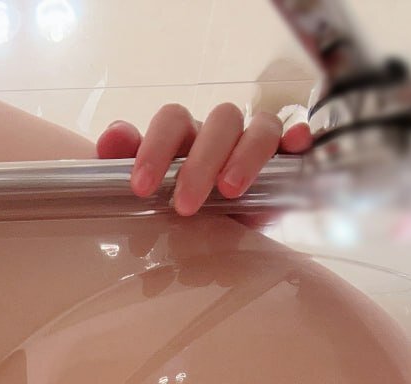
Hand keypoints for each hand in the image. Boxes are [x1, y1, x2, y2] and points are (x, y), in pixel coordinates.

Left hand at [96, 102, 311, 215]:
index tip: (141, 188)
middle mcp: (221, 133)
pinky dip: (297, 139)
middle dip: (200, 163)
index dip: (156, 149)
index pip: (173, 121)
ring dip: (245, 156)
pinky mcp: (285, 161)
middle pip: (219, 121)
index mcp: (185, 135)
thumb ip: (126, 162)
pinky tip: (294, 148)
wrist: (217, 234)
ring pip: (259, 127)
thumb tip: (112, 141)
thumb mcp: (151, 189)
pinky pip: (296, 140)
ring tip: (230, 192)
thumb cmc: (178, 205)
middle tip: (185, 205)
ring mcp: (255, 142)